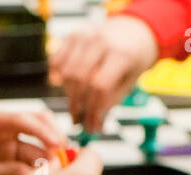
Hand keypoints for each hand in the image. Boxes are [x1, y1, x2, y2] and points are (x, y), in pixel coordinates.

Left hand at [0, 111, 63, 174]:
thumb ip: (4, 171)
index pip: (22, 120)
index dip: (42, 130)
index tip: (57, 144)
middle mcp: (4, 134)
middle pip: (39, 125)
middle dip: (54, 139)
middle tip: (64, 156)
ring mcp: (12, 149)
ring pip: (41, 149)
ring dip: (52, 159)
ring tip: (59, 172)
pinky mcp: (19, 165)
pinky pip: (37, 166)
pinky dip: (47, 172)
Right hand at [50, 15, 159, 133]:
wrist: (132, 31)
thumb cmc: (134, 60)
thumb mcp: (131, 80)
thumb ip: (113, 99)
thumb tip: (94, 123)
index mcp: (120, 54)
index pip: (100, 86)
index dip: (94, 110)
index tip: (93, 126)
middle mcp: (98, 42)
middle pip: (80, 80)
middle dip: (78, 106)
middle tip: (80, 123)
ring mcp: (82, 36)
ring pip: (66, 72)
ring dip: (68, 95)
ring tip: (76, 109)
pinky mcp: (70, 36)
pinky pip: (57, 61)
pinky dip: (59, 78)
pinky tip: (68, 91)